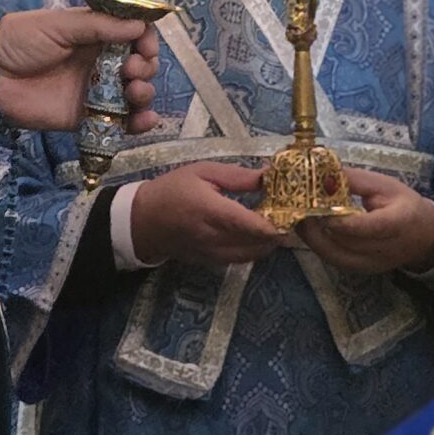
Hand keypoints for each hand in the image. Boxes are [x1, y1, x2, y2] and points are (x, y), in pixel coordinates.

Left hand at [0, 8, 159, 133]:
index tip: (145, 45)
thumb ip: (100, 26)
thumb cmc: (21, 38)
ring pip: (134, 94)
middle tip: (132, 68)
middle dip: (145, 67)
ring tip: (134, 89)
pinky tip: (145, 119)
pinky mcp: (85, 118)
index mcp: (95, 35)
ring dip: (144, 92)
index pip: (133, 36)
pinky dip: (138, 123)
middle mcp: (100, 63)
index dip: (145, 40)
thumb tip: (139, 26)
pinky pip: (118, 123)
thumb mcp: (60, 23)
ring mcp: (94, 91)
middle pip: (139, 66)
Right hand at [129, 163, 285, 266]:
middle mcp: (213, 237)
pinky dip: (254, 249)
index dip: (274, 223)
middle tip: (288, 214)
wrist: (142, 221)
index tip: (292, 213)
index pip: (249, 224)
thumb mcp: (202, 172)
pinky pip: (241, 259)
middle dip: (277, 231)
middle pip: (257, 242)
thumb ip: (237, 176)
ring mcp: (212, 254)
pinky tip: (257, 235)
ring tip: (274, 223)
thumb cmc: (172, 190)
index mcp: (210, 210)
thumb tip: (269, 176)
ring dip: (268, 242)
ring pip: (252, 254)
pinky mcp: (211, 263)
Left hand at [299, 172, 433, 274]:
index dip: (344, 222)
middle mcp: (385, 249)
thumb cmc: (403, 204)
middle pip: (348, 244)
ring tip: (297, 218)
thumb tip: (323, 174)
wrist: (423, 236)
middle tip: (298, 209)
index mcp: (399, 222)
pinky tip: (307, 230)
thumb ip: (355, 181)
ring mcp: (372, 264)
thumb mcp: (385, 185)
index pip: (371, 227)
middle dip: (318, 228)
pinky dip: (318, 245)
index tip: (320, 210)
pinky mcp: (361, 270)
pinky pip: (334, 260)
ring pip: (336, 256)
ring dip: (313, 238)